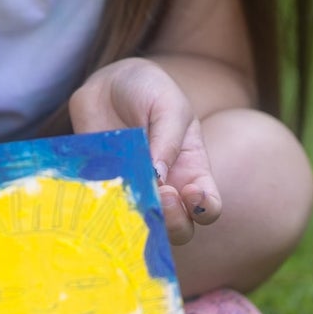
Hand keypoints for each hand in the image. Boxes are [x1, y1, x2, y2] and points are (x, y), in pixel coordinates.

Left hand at [68, 58, 220, 244]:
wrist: (107, 84)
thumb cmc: (148, 91)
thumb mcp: (168, 106)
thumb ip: (167, 140)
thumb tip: (158, 179)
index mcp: (192, 171)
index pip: (208, 207)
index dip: (204, 209)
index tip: (190, 192)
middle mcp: (166, 189)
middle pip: (179, 230)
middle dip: (174, 221)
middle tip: (160, 193)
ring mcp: (134, 192)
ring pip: (143, 229)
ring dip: (141, 221)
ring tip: (134, 191)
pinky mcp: (104, 190)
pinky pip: (106, 213)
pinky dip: (107, 210)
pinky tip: (105, 190)